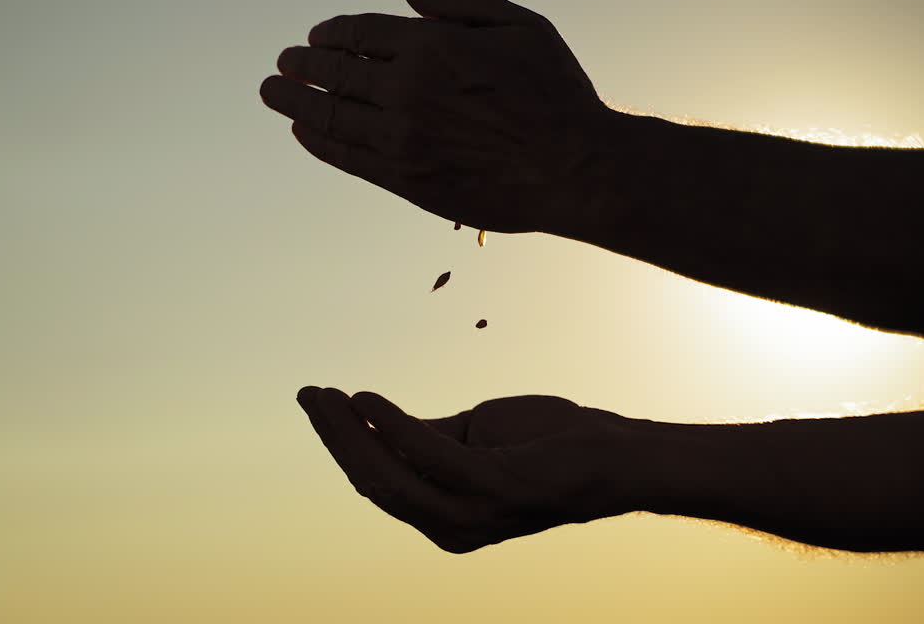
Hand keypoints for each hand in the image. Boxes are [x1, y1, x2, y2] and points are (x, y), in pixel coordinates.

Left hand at [260, 0, 620, 233]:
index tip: (317, 37)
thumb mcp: (521, 26)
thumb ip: (461, 3)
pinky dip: (319, 143)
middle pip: (336, 74)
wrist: (575, 169)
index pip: (361, 33)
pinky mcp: (405, 180)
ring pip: (331, 117)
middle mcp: (408, 92)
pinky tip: (303, 132)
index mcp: (433, 48)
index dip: (333, 33)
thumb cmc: (556, 92)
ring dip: (295, 103)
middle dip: (303, 66)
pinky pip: (347, 158)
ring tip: (272, 93)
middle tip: (281, 63)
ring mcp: (402, 139)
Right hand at [296, 387, 635, 552]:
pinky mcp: (491, 487)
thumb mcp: (473, 437)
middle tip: (308, 394)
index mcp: (444, 518)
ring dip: (348, 431)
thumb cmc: (547, 445)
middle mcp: (450, 527)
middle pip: (371, 481)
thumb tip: (373, 419)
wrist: (615, 456)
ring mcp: (470, 513)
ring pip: (387, 473)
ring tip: (326, 395)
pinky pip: (425, 453)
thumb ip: (425, 437)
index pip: (376, 482)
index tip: (317, 403)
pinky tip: (366, 399)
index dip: (341, 444)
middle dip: (333, 436)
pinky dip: (389, 424)